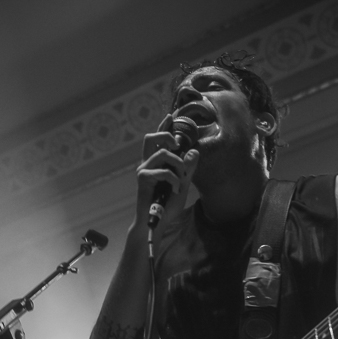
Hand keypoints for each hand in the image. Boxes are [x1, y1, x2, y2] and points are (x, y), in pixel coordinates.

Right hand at [135, 114, 199, 228]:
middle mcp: (147, 163)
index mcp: (156, 162)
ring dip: (177, 164)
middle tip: (177, 144)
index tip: (170, 116)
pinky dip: (174, 180)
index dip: (163, 126)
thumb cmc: (167, 204)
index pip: (158, 140)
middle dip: (165, 134)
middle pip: (150, 137)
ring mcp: (143, 170)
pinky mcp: (143, 178)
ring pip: (162, 153)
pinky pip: (163, 171)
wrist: (156, 222)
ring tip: (181, 179)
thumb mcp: (183, 184)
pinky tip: (175, 190)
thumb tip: (194, 151)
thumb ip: (188, 169)